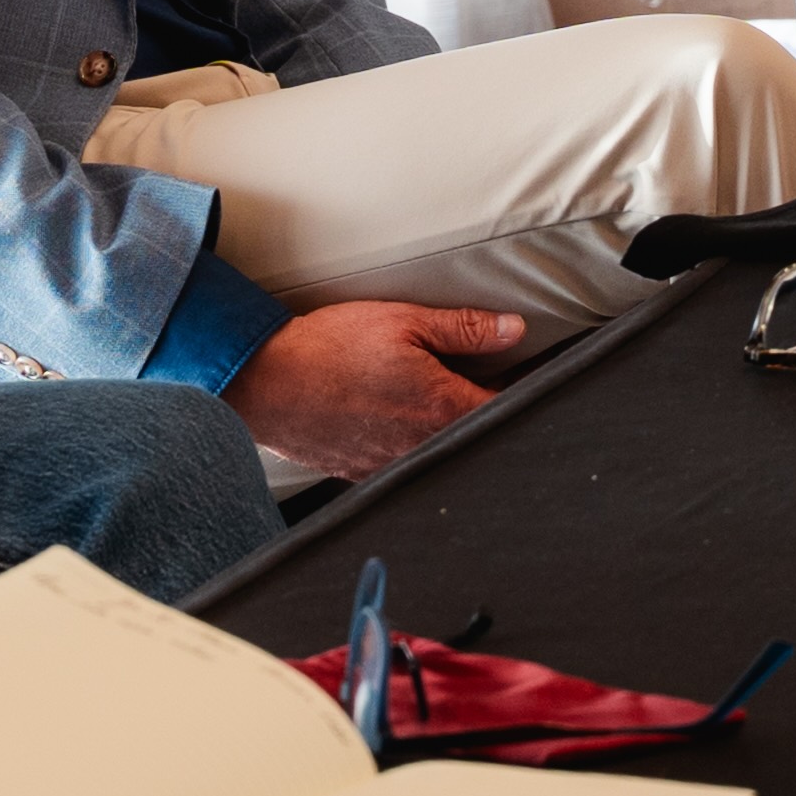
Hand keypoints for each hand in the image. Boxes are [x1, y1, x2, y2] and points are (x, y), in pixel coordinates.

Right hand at [231, 302, 528, 478]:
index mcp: (442, 407)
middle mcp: (424, 445)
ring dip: (449, 428)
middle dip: (487, 409)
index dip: (526, 390)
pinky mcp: (367, 473)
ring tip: (435, 397)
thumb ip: (464, 328)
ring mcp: (395, 465)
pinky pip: (408, 463)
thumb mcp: (402, 322)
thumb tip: (514, 330)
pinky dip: (414, 443)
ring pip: (444, 452)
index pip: (507, 409)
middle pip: (478, 434)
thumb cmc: (328, 349)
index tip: (532, 374)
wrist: (263, 382)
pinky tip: (398, 418)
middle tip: (485, 379)